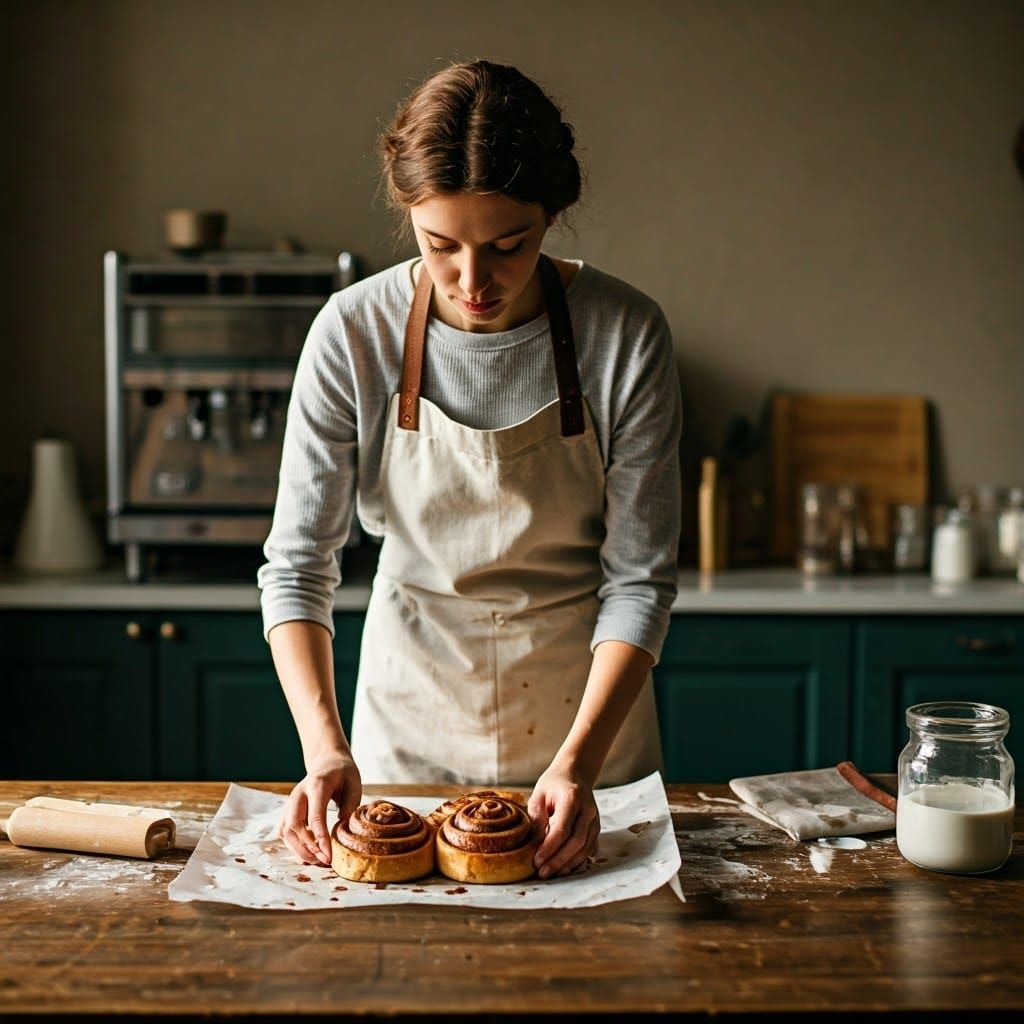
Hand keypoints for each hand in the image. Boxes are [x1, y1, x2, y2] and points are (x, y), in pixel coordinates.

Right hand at [276, 751, 361, 866]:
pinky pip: (285, 832)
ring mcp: (290, 803)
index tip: (329, 855)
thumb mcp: (354, 784)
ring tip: (319, 861)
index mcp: (317, 785)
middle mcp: (298, 794)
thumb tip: (342, 831)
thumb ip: (350, 806)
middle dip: (307, 848)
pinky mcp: (288, 811)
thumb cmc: (343, 773)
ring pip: (285, 832)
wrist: (327, 762)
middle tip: (325, 861)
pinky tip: (309, 855)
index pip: (315, 815)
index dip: (320, 838)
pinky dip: (294, 846)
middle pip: (293, 826)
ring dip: (300, 850)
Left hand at [528, 765, 599, 878]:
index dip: (549, 848)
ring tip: (552, 873)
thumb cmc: (553, 784)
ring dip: (569, 864)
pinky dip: (578, 860)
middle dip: (559, 860)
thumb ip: (537, 817)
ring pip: (585, 847)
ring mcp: (595, 819)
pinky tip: (565, 868)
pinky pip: (590, 848)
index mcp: (572, 797)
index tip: (536, 860)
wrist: (574, 773)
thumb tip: (536, 845)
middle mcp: (587, 809)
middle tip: (543, 873)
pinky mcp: (596, 827)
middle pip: (576, 841)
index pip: (562, 829)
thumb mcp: (539, 794)